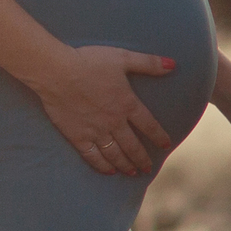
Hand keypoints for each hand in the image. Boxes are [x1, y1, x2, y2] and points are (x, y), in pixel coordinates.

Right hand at [29, 44, 178, 177]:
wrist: (57, 72)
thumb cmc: (89, 61)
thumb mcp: (122, 57)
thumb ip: (149, 63)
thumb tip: (173, 64)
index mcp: (127, 104)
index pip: (149, 125)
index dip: (159, 136)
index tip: (166, 145)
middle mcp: (114, 122)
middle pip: (133, 146)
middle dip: (142, 159)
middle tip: (148, 168)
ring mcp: (96, 131)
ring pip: (115, 154)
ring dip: (125, 165)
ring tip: (132, 173)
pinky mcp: (77, 136)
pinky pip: (92, 156)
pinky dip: (102, 166)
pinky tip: (108, 171)